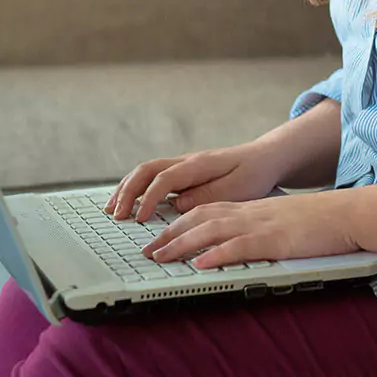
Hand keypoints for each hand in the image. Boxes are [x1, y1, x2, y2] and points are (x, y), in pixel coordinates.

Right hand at [105, 140, 280, 223]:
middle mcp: (186, 161)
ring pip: (145, 171)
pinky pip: (152, 177)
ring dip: (126, 189)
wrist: (265, 158)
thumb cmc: (254, 174)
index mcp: (199, 165)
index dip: (149, 199)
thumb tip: (176, 206)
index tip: (139, 219)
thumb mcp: (237, 189)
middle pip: (146, 170)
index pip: (164, 179)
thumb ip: (206, 197)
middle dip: (127, 192)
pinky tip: (127, 203)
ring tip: (111, 210)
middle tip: (116, 216)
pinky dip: (135, 188)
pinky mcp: (183, 172)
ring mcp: (182, 165)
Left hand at [144, 189, 360, 268]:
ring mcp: (262, 225)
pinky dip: (217, 254)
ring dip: (182, 244)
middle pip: (200, 218)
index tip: (159, 238)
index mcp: (252, 210)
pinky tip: (200, 263)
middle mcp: (251, 214)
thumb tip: (238, 245)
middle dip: (170, 234)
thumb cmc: (321, 222)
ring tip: (160, 257)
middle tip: (148, 250)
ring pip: (212, 229)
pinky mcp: (276, 240)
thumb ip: (260, 229)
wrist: (350, 213)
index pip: (206, 211)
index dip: (179, 224)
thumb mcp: (283, 221)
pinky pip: (240, 246)